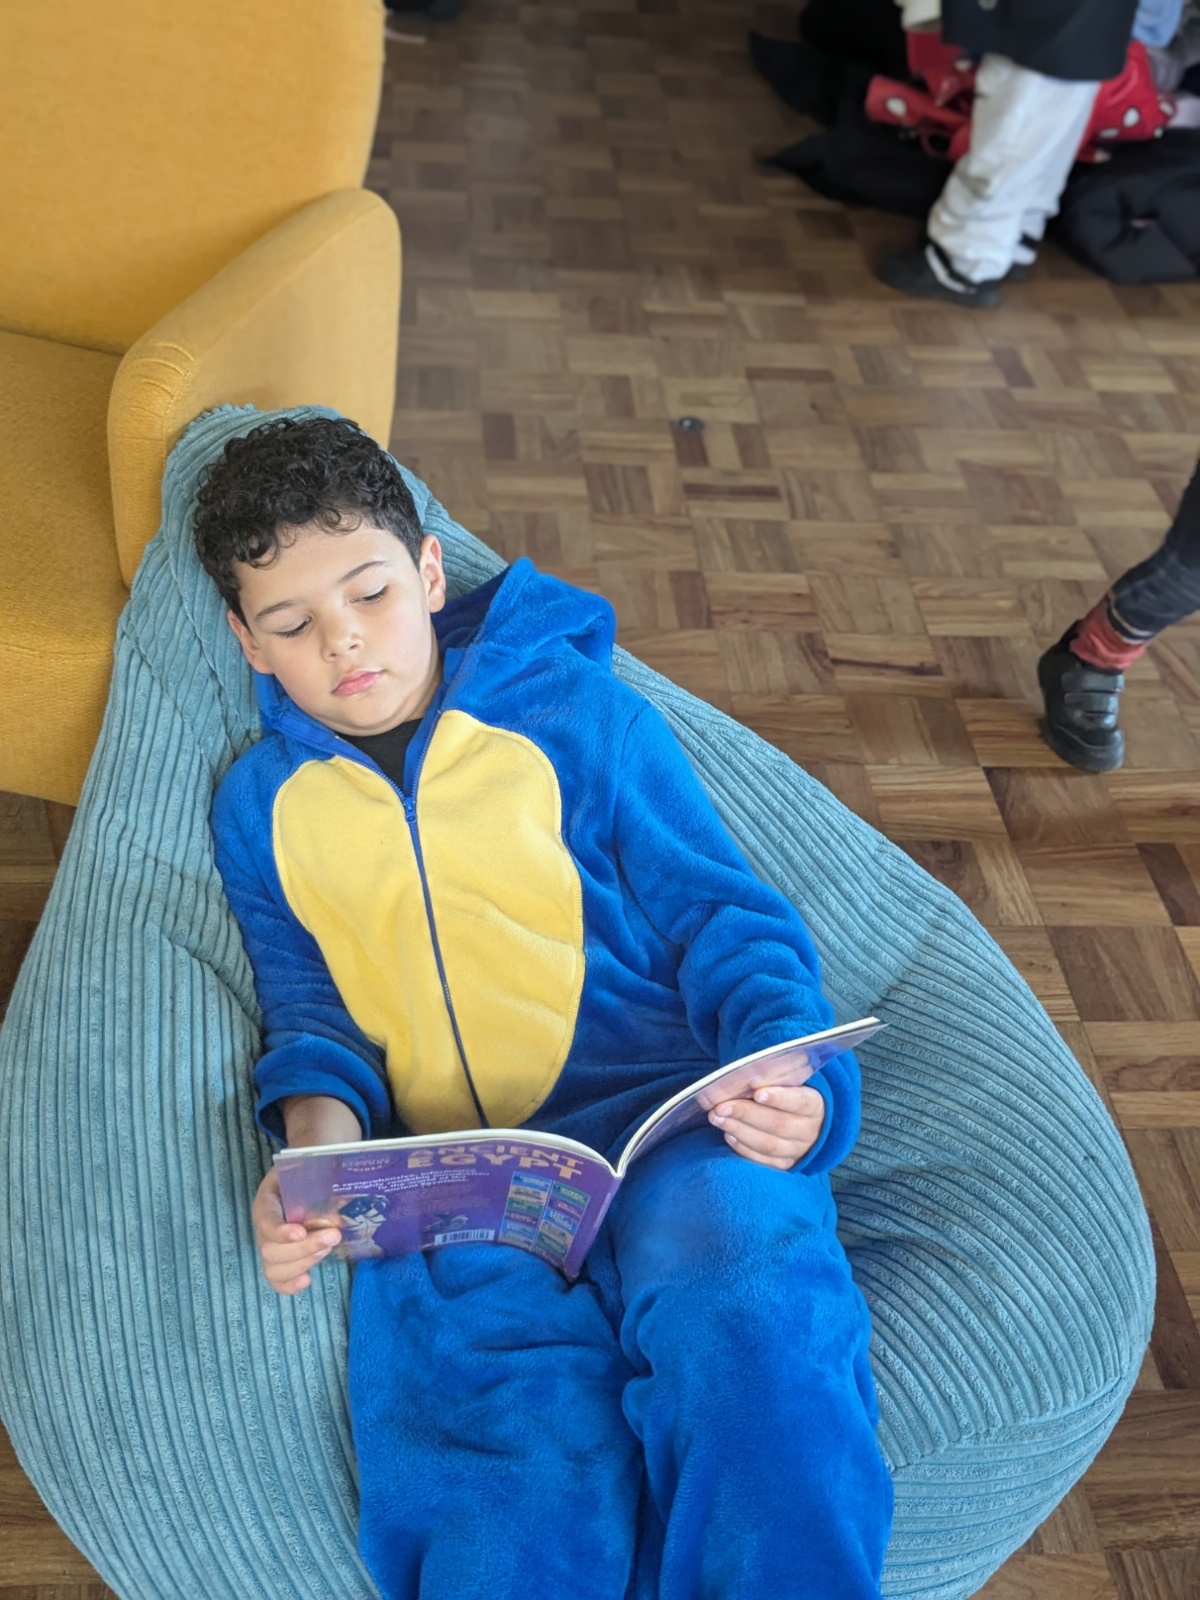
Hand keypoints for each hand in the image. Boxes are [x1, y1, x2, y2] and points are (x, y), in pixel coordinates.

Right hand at [251, 1167, 344, 1295]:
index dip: (280, 1231)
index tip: (301, 1232)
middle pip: (271, 1250)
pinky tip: (307, 1281)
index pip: (265, 1220)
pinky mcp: (280, 1260)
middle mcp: (264, 1227)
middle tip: (333, 1236)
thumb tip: (340, 1187)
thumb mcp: (306, 1166)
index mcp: (266, 1201)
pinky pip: (277, 1279)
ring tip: (327, 1250)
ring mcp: (270, 1246)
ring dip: (303, 1263)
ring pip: (274, 1268)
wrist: (302, 1177)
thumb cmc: (305, 1172)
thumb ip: (315, 1176)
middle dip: (304, 1248)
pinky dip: (289, 1285)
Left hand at [708, 1084, 825, 1169]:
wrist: (811, 1124)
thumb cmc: (793, 1095)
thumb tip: (744, 1078)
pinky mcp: (785, 1164)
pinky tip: (728, 1135)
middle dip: (746, 1114)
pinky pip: (764, 1160)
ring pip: (769, 1145)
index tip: (756, 1092)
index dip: (778, 1098)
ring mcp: (798, 1150)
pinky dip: (744, 1148)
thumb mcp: (792, 1084)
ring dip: (740, 1131)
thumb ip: (774, 1080)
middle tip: (721, 1106)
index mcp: (816, 1106)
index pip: (800, 1102)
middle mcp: (810, 1131)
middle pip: (778, 1124)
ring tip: (718, 1119)